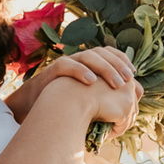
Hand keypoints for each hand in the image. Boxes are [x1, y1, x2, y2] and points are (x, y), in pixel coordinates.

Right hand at [7, 47, 137, 123]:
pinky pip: (67, 65)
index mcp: (86, 65)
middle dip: (117, 65)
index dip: (121, 60)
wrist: (31, 107)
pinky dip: (80, 71)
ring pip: (87, 57)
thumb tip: (122, 109)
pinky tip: (91, 82)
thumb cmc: (59, 106)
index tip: (133, 74)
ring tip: (117, 84)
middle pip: (101, 54)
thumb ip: (100, 100)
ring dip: (104, 69)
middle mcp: (77, 61)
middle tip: (128, 79)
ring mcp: (64, 64)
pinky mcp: (52, 71)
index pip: (107, 55)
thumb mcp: (83, 101)